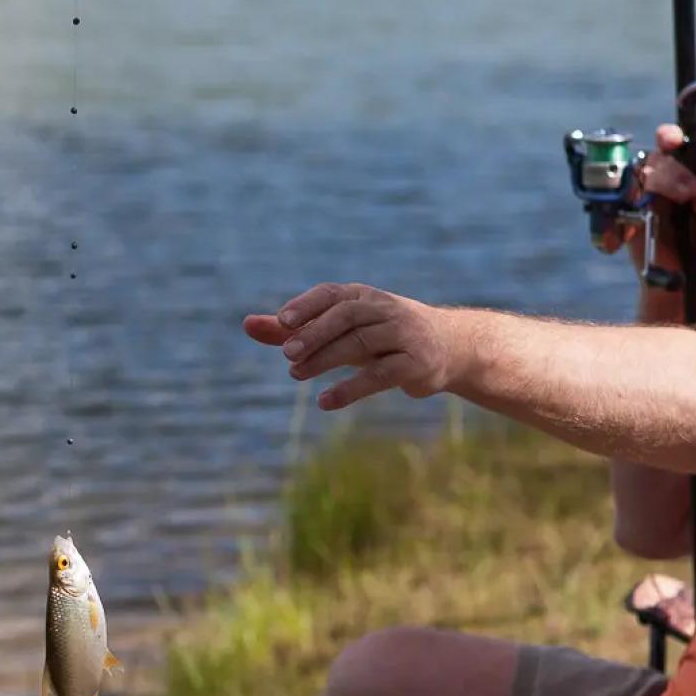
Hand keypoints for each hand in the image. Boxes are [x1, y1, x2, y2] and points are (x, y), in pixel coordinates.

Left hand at [242, 283, 464, 410]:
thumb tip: (247, 325)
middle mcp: (385, 310)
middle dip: (315, 333)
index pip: (332, 294)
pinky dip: (351, 388)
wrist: (449, 348)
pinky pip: (381, 376)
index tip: (281, 323)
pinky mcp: (416, 364)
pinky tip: (325, 402)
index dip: (307, 305)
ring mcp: (403, 335)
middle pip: (347, 316)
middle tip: (286, 354)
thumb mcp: (339, 329)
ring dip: (327, 358)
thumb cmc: (382, 336)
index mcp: (364, 296)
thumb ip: (294, 329)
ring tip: (296, 374)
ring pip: (362, 343)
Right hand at [603, 123, 695, 287]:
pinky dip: (627, 205)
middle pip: (652, 160)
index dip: (667, 137)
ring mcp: (636, 201)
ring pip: (634, 177)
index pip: (667, 146)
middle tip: (690, 194)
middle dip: (673, 172)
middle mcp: (655, 184)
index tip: (673, 141)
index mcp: (678, 176)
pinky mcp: (621, 220)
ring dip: (657, 184)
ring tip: (681, 202)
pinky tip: (645, 216)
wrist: (685, 279)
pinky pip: (614, 204)